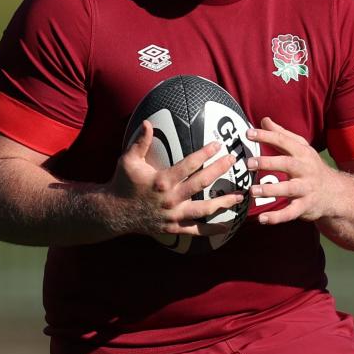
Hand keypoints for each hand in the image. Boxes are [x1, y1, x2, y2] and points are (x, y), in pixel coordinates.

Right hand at [106, 121, 243, 237]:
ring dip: (223, 202)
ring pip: (204, 209)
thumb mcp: (128, 160)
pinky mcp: (173, 228)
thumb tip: (148, 122)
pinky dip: (211, 229)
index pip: (189, 165)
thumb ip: (140, 141)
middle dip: (219, 170)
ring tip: (240, 195)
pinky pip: (195, 230)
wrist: (113, 212)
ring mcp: (173, 215)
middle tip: (233, 160)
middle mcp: (170, 199)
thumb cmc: (122, 183)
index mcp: (162, 180)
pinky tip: (227, 226)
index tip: (218, 144)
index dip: (205, 154)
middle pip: (201, 183)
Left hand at [245, 117, 341, 224]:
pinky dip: (277, 217)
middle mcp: (305, 169)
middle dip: (268, 163)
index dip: (266, 136)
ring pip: (289, 189)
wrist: (335, 193)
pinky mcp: (305, 206)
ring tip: (252, 190)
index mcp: (302, 153)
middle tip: (249, 163)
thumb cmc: (311, 167)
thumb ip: (282, 135)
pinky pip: (291, 213)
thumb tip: (264, 120)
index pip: (283, 141)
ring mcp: (306, 188)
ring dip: (270, 190)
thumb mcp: (301, 148)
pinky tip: (262, 219)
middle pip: (287, 164)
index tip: (248, 133)